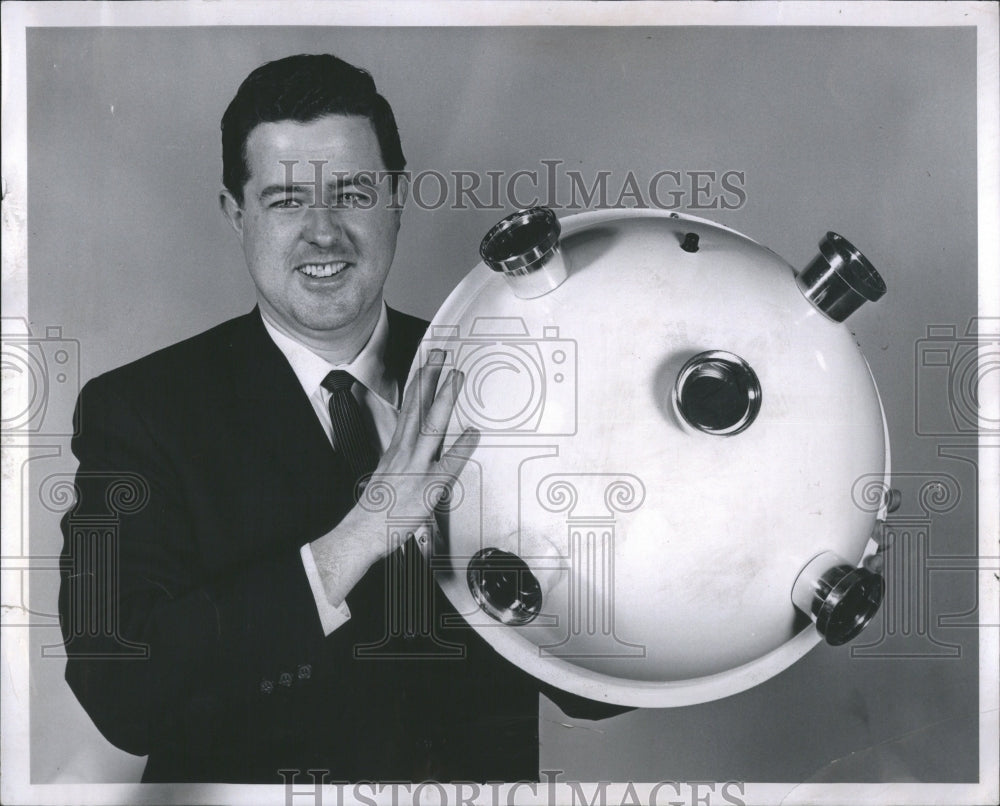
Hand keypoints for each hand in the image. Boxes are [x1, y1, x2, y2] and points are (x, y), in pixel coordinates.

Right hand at [310, 350, 479, 602]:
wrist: (363, 532)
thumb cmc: (375, 511)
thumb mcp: (384, 477)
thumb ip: (399, 462)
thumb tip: (408, 454)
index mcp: (395, 450)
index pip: (407, 410)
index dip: (418, 387)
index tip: (426, 367)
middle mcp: (404, 452)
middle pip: (417, 408)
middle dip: (430, 379)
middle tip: (441, 356)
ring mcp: (415, 467)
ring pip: (431, 426)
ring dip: (444, 399)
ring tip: (455, 378)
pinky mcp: (427, 486)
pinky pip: (448, 464)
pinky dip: (461, 447)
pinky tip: (472, 433)